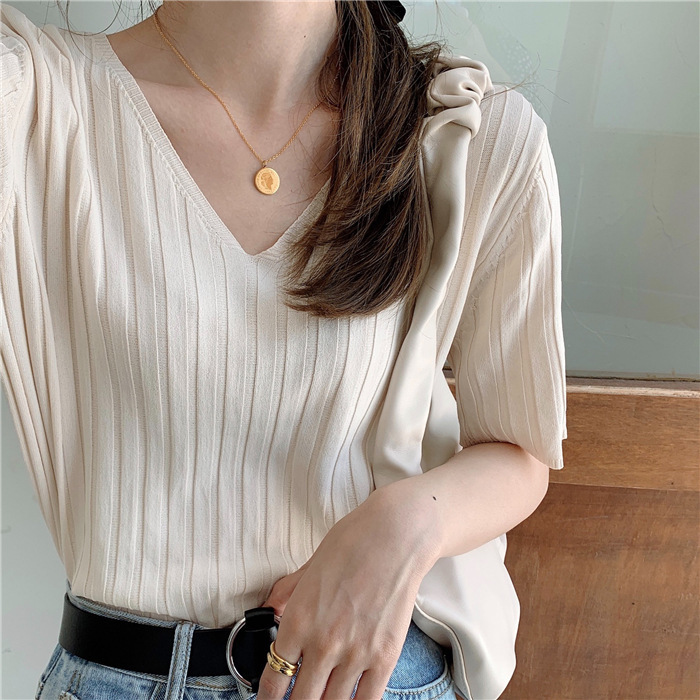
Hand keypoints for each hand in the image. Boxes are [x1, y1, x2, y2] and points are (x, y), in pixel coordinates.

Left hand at [256, 488, 439, 699]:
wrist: (395, 534)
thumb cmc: (353, 543)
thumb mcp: (310, 566)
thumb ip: (288, 593)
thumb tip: (271, 609)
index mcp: (298, 621)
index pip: (274, 679)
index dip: (268, 697)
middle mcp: (323, 644)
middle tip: (298, 697)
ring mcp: (355, 654)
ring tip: (323, 698)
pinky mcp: (385, 657)